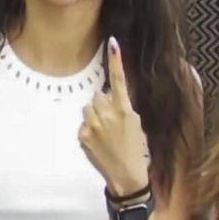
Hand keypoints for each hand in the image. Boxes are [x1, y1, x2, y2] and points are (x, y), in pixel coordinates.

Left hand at [78, 36, 149, 196]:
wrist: (126, 176)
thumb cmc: (134, 149)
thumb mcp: (135, 124)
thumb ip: (122, 107)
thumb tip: (109, 96)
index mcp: (125, 110)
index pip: (119, 81)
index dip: (115, 61)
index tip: (112, 44)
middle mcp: (108, 115)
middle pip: (98, 95)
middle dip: (102, 103)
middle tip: (111, 120)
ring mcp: (94, 125)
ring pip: (88, 107)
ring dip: (94, 115)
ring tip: (105, 132)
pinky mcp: (83, 135)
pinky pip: (83, 123)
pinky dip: (89, 129)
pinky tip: (99, 141)